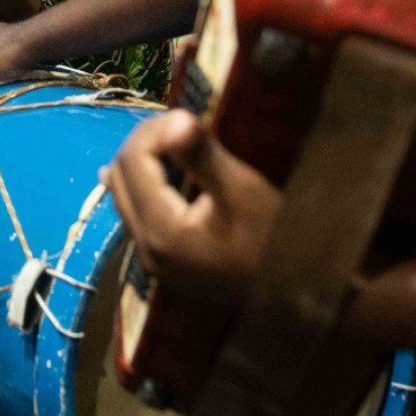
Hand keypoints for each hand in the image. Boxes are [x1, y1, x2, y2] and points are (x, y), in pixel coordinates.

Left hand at [101, 110, 280, 298]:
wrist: (294, 300)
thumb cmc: (275, 241)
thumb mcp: (243, 192)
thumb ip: (202, 156)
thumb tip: (176, 117)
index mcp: (160, 229)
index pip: (132, 160)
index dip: (153, 129)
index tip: (187, 115)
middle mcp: (145, 247)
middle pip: (121, 177)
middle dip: (143, 142)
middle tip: (179, 125)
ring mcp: (152, 260)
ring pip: (125, 195)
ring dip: (143, 163)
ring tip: (173, 141)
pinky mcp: (164, 263)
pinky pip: (137, 214)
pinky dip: (145, 185)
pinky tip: (155, 172)